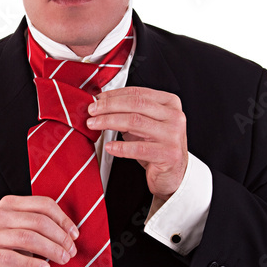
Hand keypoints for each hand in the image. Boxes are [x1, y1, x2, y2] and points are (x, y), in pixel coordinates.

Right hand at [0, 195, 77, 266]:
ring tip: (63, 259)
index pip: (43, 204)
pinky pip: (14, 259)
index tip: (75, 234)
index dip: (63, 219)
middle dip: (60, 237)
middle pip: (39, 222)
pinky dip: (33, 264)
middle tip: (71, 251)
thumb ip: (37, 224)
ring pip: (28, 239)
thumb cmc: (1, 244)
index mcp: (9, 203)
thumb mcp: (17, 226)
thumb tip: (70, 234)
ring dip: (51, 250)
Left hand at [86, 86, 187, 200]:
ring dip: (109, 121)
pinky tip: (108, 146)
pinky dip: (120, 147)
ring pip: (135, 122)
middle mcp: (174, 116)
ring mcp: (173, 135)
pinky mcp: (168, 154)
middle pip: (136, 104)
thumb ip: (130, 112)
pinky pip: (138, 148)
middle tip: (92, 110)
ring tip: (94, 124)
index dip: (114, 94)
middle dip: (109, 106)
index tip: (97, 99)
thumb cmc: (157, 146)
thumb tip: (101, 103)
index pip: (138, 93)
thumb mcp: (147, 124)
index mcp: (170, 103)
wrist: (174, 173)